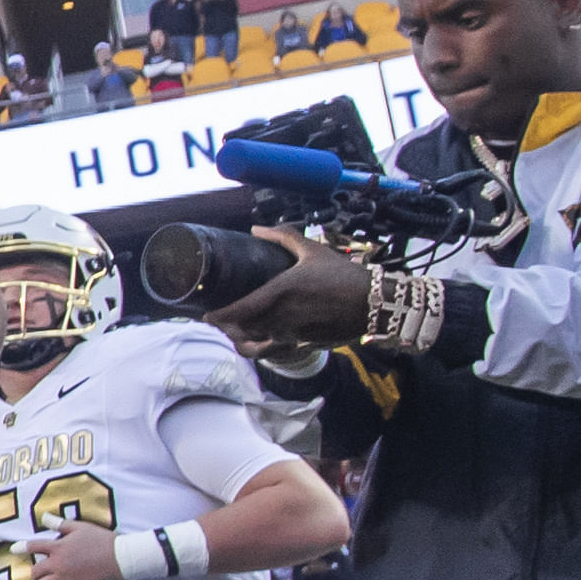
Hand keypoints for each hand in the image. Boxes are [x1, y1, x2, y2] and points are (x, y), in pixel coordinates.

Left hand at [24, 521, 126, 579]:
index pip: (33, 546)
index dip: (22, 547)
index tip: (14, 550)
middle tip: (37, 575)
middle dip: (34, 574)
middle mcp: (58, 564)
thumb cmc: (103, 540)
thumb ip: (60, 524)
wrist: (123, 558)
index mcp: (58, 547)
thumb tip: (44, 517)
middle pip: (35, 572)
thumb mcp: (81, 527)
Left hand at [202, 229, 371, 352]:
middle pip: (241, 331)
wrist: (374, 304)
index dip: (218, 317)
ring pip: (255, 343)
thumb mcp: (313, 251)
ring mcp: (291, 334)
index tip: (207, 315)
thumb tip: (256, 229)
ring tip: (233, 329)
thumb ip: (283, 237)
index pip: (239, 312)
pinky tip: (255, 340)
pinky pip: (272, 350)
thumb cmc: (342, 275)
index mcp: (280, 293)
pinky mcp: (302, 344)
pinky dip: (258, 347)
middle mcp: (281, 317)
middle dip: (226, 327)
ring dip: (241, 338)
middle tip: (217, 320)